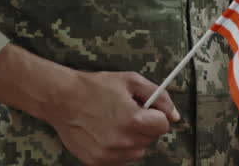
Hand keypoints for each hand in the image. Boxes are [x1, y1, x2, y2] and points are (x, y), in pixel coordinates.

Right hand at [0, 45, 177, 164]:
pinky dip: (117, 148)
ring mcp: (109, 154)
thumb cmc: (95, 87)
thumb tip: (175, 116)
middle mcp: (123, 141)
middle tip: (125, 112)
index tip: (146, 110)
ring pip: (136, 152)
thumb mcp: (130, 81)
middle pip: (150, 139)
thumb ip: (159, 97)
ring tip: (114, 123)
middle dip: (143, 126)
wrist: (62, 99)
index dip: (156, 115)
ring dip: (132, 139)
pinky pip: (119, 159)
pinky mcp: (97, 162)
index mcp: (133, 120)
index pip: (163, 126)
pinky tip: (105, 133)